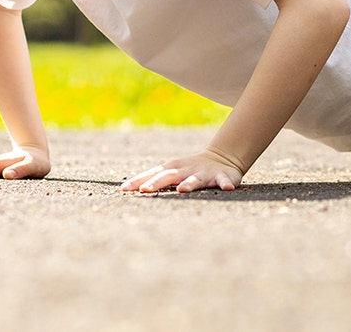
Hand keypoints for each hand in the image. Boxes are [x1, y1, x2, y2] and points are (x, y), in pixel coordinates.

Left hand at [121, 149, 243, 193]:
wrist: (221, 159)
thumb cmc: (188, 170)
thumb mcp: (170, 172)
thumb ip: (151, 180)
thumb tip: (123, 189)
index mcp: (172, 169)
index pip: (152, 174)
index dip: (139, 181)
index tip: (124, 189)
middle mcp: (185, 170)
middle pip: (169, 176)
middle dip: (156, 182)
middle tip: (145, 190)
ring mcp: (203, 173)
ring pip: (195, 179)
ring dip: (189, 183)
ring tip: (183, 189)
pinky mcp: (221, 177)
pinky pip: (223, 181)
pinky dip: (225, 184)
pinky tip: (227, 188)